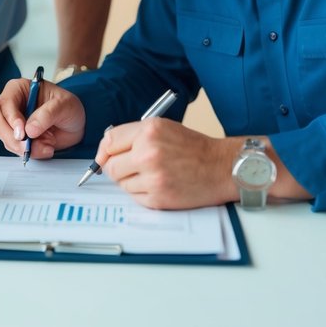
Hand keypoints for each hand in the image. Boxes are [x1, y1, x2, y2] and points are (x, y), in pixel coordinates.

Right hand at [0, 79, 85, 159]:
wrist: (74, 124)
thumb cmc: (68, 107)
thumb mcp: (64, 105)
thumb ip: (47, 114)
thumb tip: (29, 130)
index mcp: (19, 89)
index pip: (6, 103)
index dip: (11, 119)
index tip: (22, 133)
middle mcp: (12, 105)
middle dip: (13, 138)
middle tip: (28, 147)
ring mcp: (13, 122)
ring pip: (6, 138)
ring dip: (25, 147)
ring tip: (48, 143)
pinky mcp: (17, 137)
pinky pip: (15, 148)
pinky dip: (30, 152)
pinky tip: (46, 147)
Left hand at [93, 119, 234, 209]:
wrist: (220, 167)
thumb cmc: (193, 147)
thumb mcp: (163, 128)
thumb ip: (134, 136)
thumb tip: (106, 150)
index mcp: (149, 131)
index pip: (109, 142)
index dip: (105, 151)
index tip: (105, 156)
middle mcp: (148, 153)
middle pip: (110, 166)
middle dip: (116, 168)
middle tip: (130, 167)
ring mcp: (153, 177)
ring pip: (121, 183)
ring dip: (130, 181)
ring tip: (151, 174)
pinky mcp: (158, 198)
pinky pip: (135, 197)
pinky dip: (142, 193)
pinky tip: (158, 184)